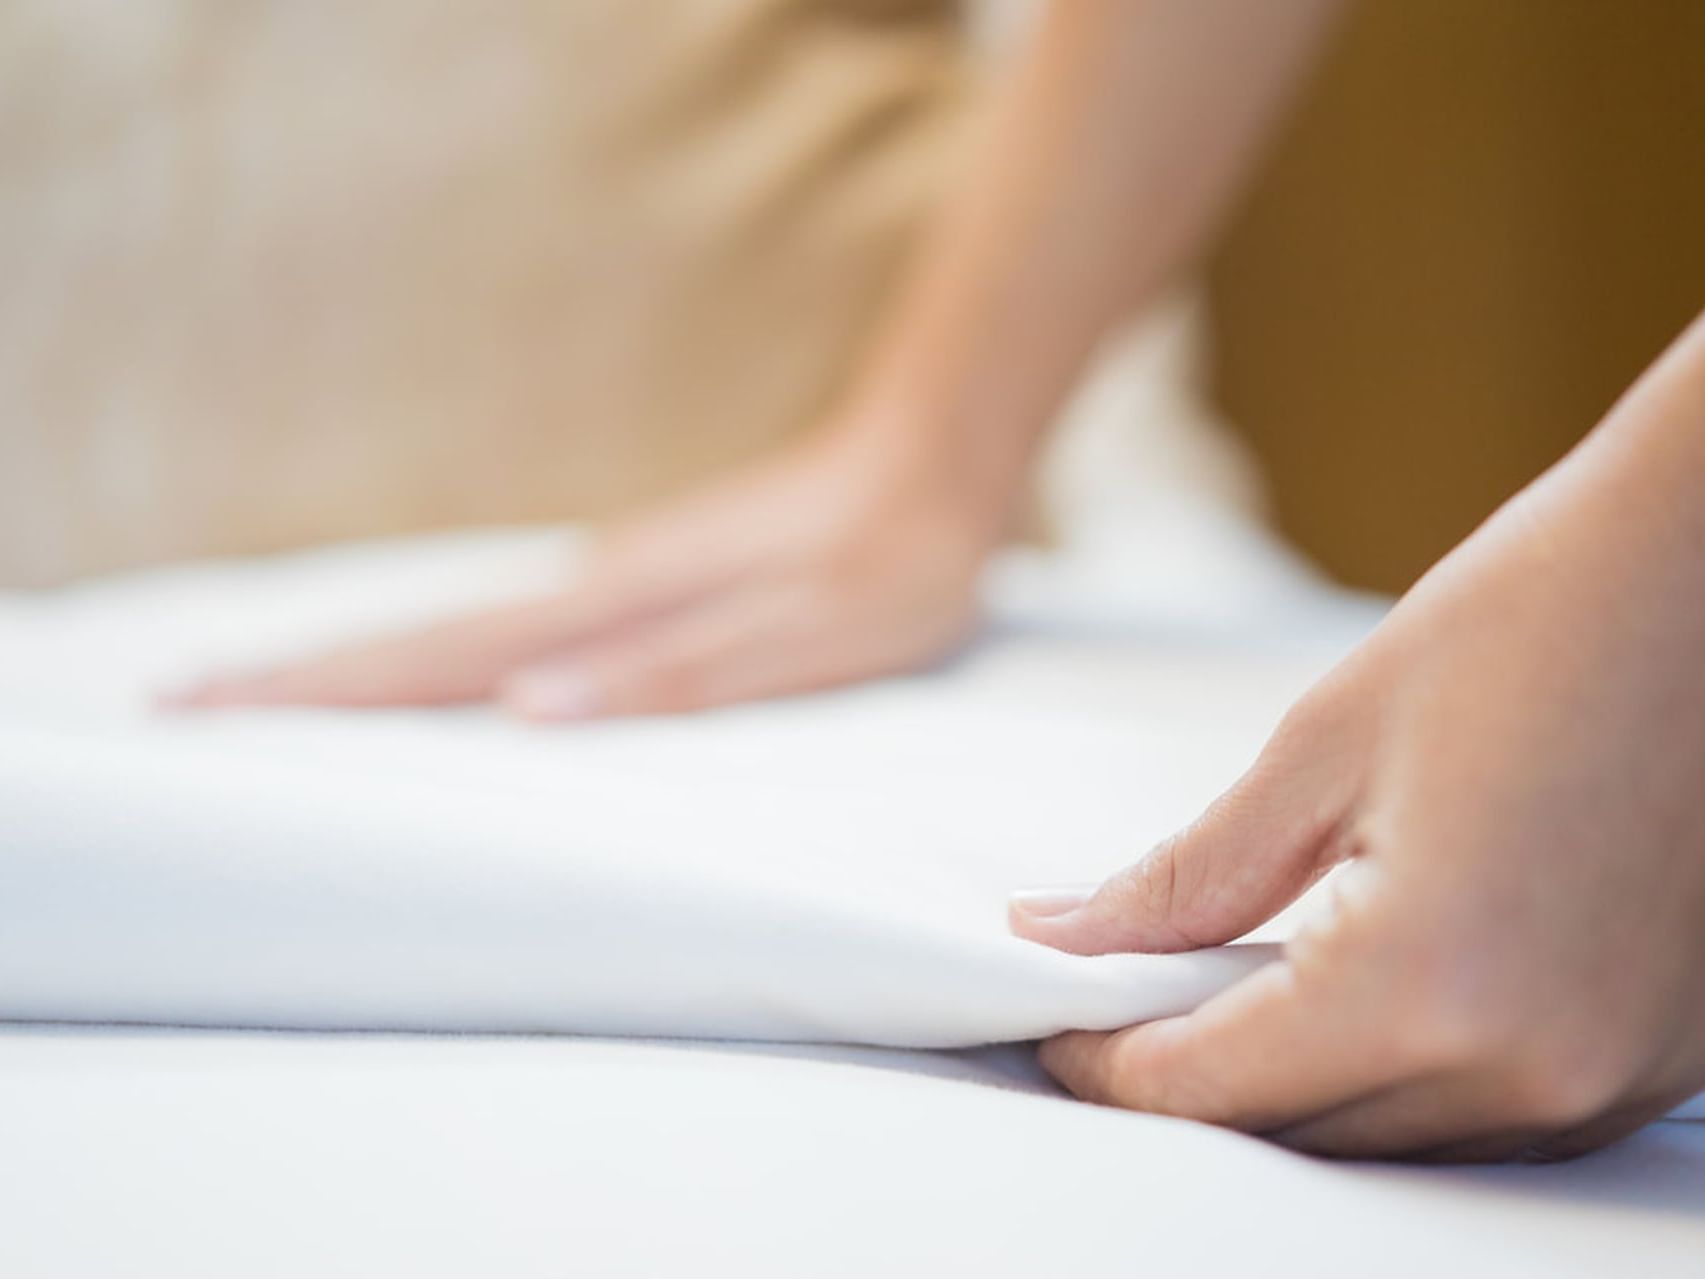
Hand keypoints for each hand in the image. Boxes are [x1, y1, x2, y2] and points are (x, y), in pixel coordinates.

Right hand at [173, 419, 1010, 719]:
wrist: (928, 465)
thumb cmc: (882, 566)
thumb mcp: (806, 640)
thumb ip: (677, 681)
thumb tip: (531, 713)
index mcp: (619, 605)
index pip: (442, 658)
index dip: (326, 689)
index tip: (212, 707)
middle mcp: (597, 584)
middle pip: (424, 638)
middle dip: (307, 676)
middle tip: (188, 700)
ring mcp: (614, 578)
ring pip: (463, 631)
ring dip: (364, 667)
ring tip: (271, 700)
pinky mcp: (640, 583)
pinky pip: (517, 630)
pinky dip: (447, 658)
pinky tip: (429, 685)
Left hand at [1012, 336, 1704, 1160]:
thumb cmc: (1532, 621)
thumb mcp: (1322, 749)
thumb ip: (1187, 877)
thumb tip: (1068, 936)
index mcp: (1433, 981)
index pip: (1219, 1084)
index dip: (1112, 1065)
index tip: (1055, 1026)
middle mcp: (1533, 1062)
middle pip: (1303, 1134)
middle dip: (1191, 1081)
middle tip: (1115, 1010)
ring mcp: (1609, 1072)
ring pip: (1397, 1140)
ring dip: (1295, 1089)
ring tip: (1215, 1002)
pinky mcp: (1657, 1054)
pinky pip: (1491, 1113)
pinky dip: (1399, 1077)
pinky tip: (1347, 1003)